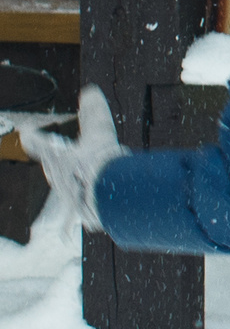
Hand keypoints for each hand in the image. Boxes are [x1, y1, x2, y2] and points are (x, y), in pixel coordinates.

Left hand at [21, 85, 124, 231]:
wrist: (107, 195)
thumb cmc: (98, 161)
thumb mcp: (99, 129)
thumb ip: (93, 110)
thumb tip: (89, 90)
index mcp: (59, 156)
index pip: (40, 143)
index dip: (33, 137)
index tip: (22, 132)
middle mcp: (58, 177)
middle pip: (51, 168)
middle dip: (52, 163)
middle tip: (51, 160)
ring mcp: (67, 197)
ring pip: (64, 191)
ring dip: (68, 189)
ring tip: (72, 190)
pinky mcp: (79, 214)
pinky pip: (73, 219)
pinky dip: (71, 225)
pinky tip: (65, 238)